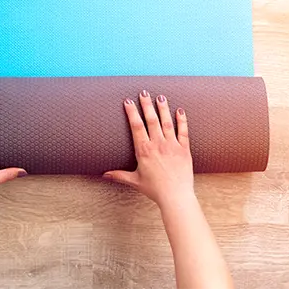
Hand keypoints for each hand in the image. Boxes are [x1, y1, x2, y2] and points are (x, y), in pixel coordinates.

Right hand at [104, 90, 194, 208]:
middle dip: (146, 104)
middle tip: (144, 92)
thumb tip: (104, 175)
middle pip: (151, 120)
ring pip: (167, 122)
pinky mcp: (184, 149)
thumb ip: (119, 175)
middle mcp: (158, 144)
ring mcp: (172, 145)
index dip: (132, 112)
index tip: (128, 101)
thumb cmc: (154, 190)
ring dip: (163, 108)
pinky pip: (183, 131)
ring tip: (160, 97)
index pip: (136, 126)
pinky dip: (181, 120)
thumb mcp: (134, 181)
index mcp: (144, 150)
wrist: (176, 196)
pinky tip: (179, 110)